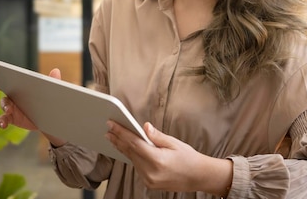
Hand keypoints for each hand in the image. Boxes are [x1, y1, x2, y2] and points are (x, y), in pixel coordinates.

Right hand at [0, 69, 66, 145]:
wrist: (50, 118)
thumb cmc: (48, 99)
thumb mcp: (51, 90)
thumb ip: (52, 82)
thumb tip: (56, 70)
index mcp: (20, 84)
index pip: (7, 76)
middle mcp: (13, 94)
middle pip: (2, 87)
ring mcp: (11, 107)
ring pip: (3, 104)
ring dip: (4, 105)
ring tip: (8, 109)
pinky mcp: (12, 118)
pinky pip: (3, 119)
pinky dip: (1, 121)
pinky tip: (3, 124)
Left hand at [106, 121, 231, 195]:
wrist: (199, 177)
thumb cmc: (189, 158)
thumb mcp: (175, 143)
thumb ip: (157, 136)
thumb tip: (144, 127)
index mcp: (158, 160)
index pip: (134, 144)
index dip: (121, 132)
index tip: (112, 124)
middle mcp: (151, 172)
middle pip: (130, 152)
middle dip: (118, 139)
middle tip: (108, 128)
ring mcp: (149, 180)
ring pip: (132, 160)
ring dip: (122, 148)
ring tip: (113, 137)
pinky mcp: (149, 183)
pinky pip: (137, 166)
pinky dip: (131, 156)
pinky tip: (125, 148)